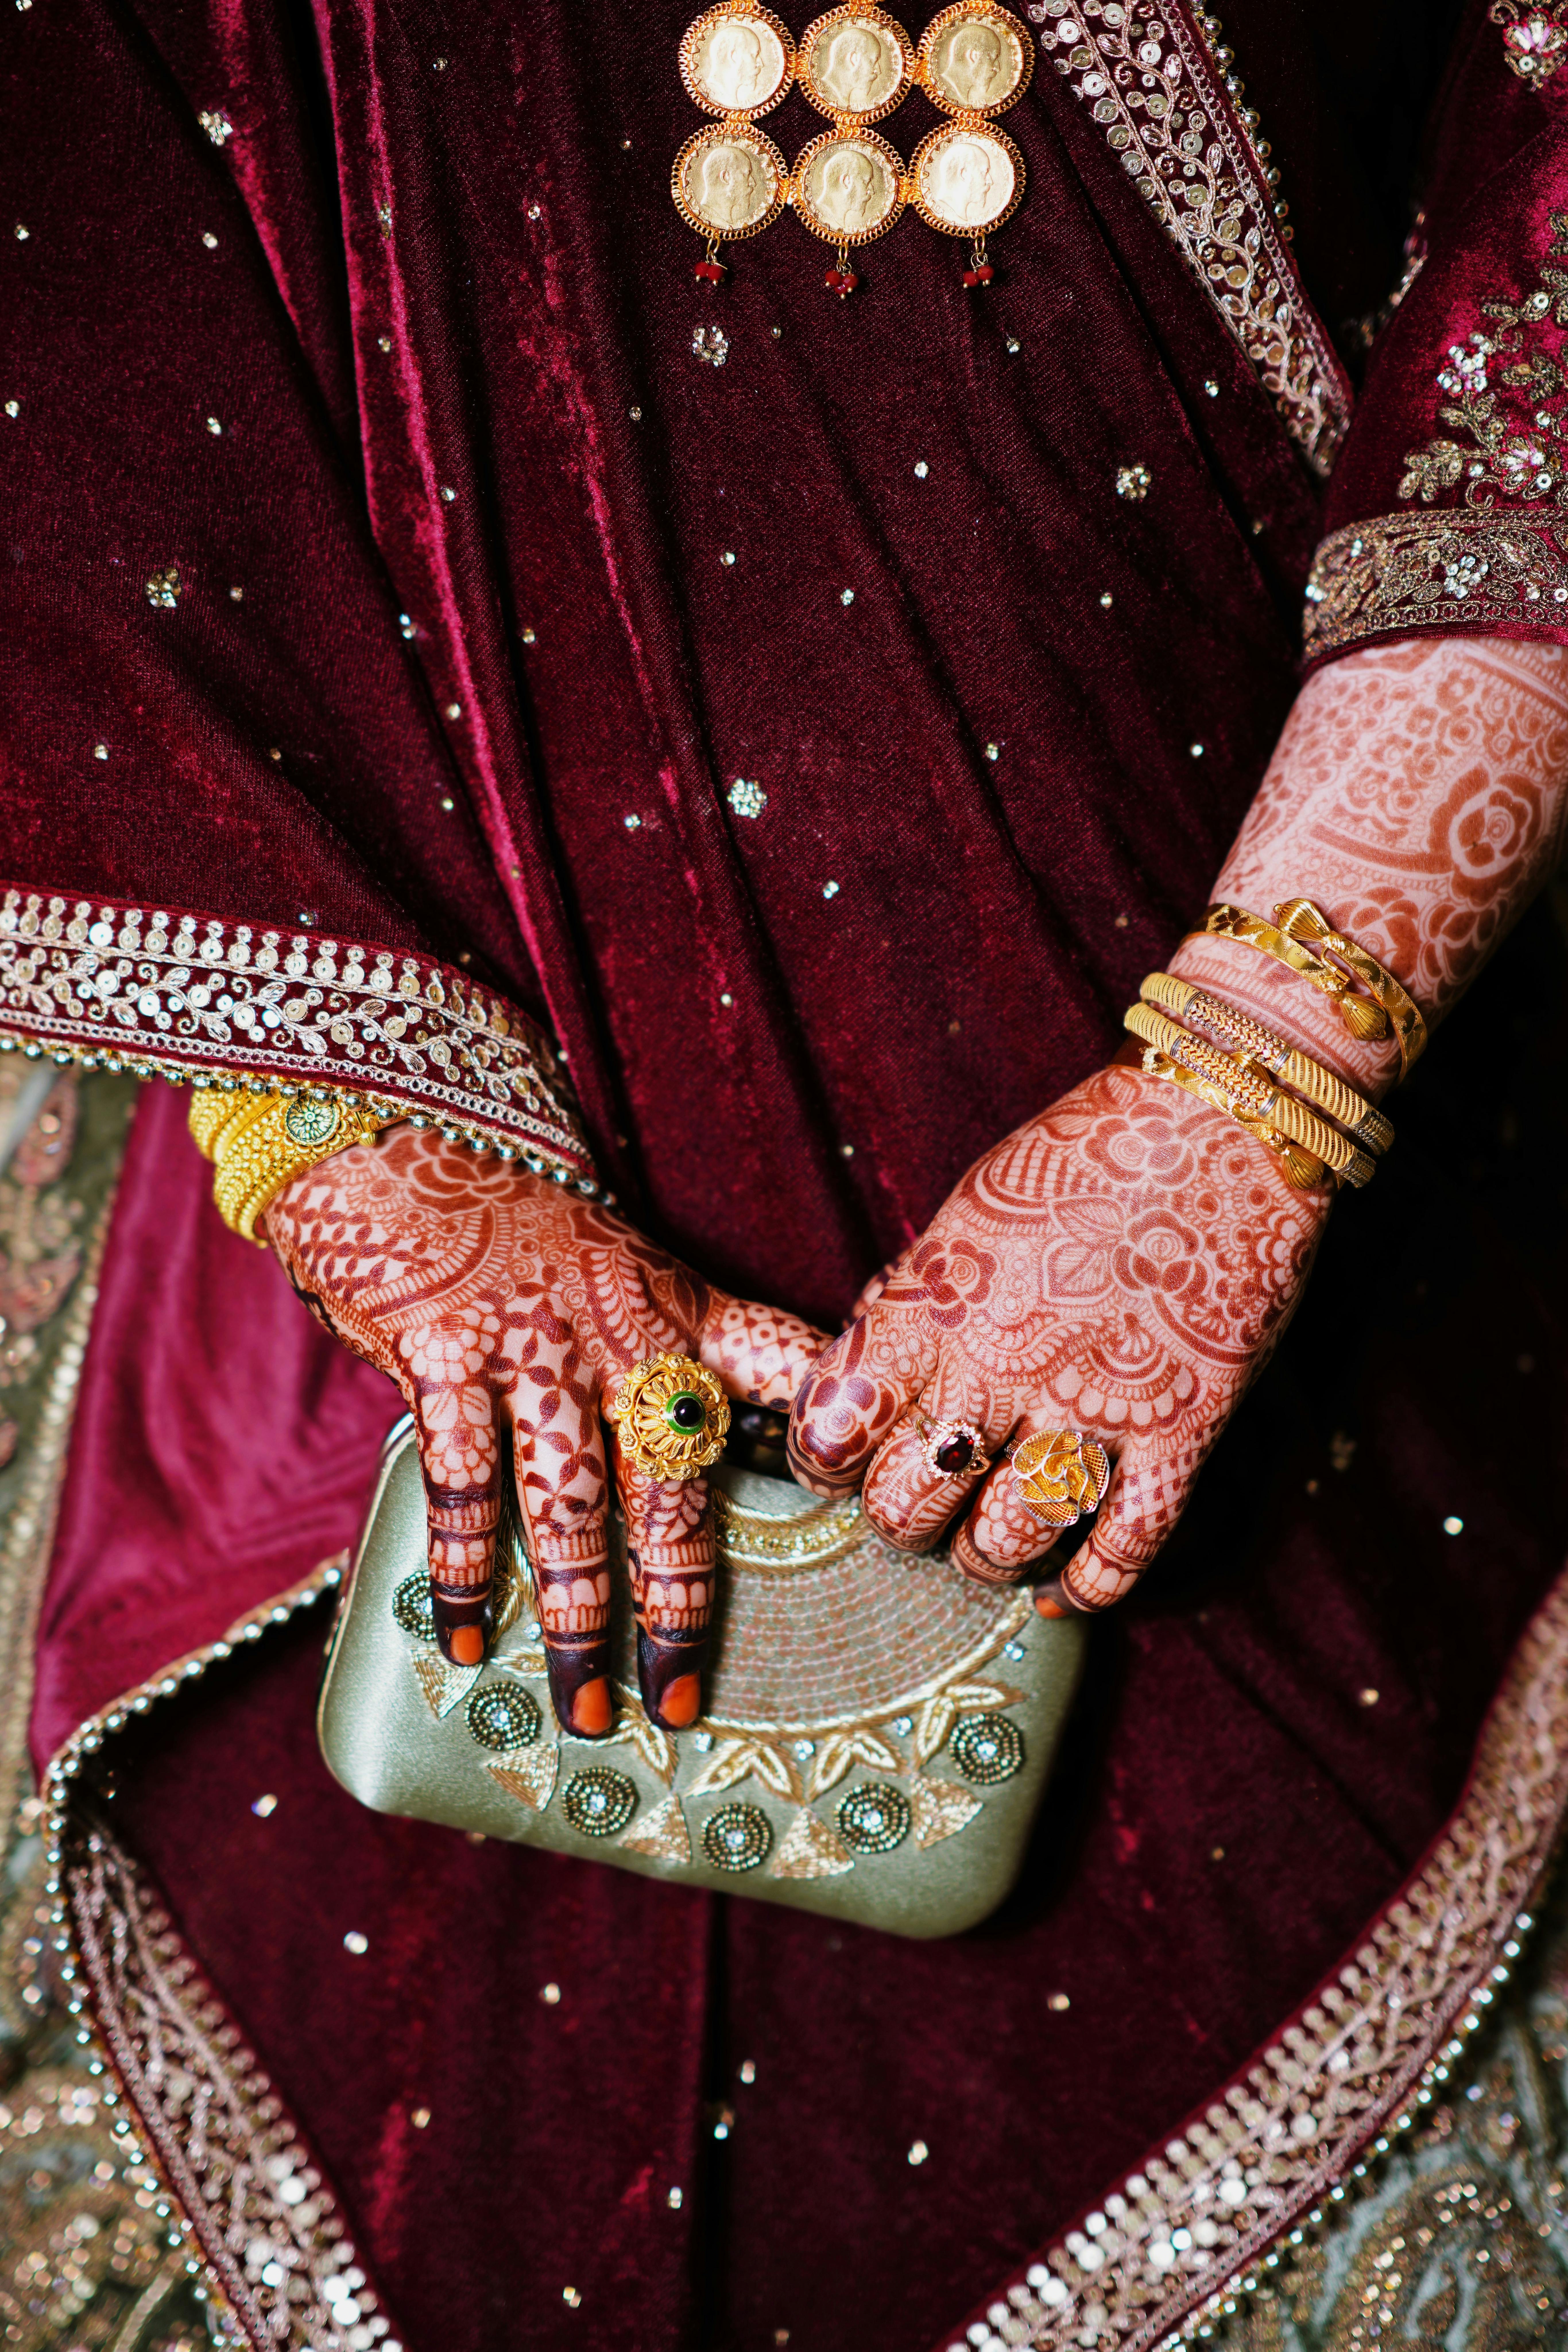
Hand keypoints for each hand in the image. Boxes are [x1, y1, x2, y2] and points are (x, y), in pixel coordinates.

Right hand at [263, 1129, 824, 1733]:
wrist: (401, 1129)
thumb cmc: (512, 1215)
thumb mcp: (615, 1265)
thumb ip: (659, 1349)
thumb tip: (699, 1449)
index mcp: (675, 1309)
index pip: (785, 1373)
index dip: (833, 1443)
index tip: (870, 1522)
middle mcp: (620, 1337)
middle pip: (674, 1490)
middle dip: (677, 1610)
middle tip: (679, 1703)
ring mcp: (533, 1350)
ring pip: (573, 1508)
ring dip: (578, 1619)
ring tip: (584, 1710)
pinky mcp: (446, 1356)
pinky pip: (462, 1483)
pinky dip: (463, 1571)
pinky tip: (465, 1641)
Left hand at [788, 1063, 1324, 1610]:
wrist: (1218, 1122)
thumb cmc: (1086, 1157)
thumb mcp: (965, 1215)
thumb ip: (914, 1301)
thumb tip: (865, 1367)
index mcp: (931, 1310)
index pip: (830, 1429)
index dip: (824, 1463)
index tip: (843, 1462)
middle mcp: (999, 1369)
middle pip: (906, 1507)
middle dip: (901, 1523)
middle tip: (922, 1506)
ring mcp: (1092, 1408)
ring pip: (1002, 1543)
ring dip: (984, 1558)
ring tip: (987, 1544)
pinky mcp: (1179, 1432)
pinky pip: (1120, 1552)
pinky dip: (1084, 1591)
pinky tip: (1061, 1595)